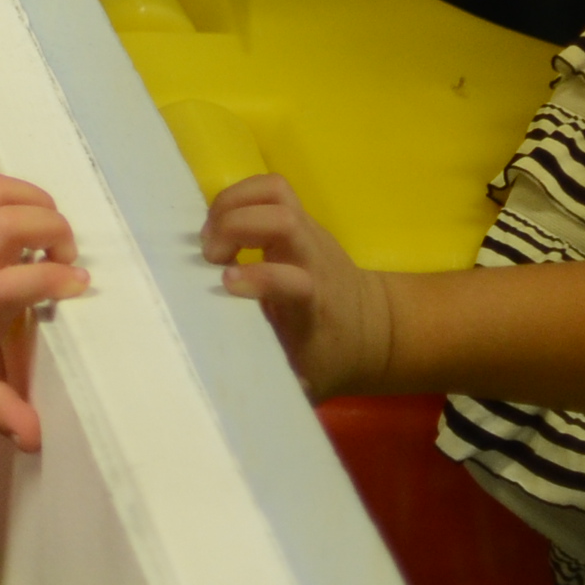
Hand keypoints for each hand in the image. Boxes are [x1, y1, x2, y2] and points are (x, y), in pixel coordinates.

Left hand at [0, 172, 88, 450]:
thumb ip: (2, 411)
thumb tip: (35, 440)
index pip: (18, 282)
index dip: (56, 279)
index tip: (79, 286)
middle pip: (9, 223)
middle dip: (53, 229)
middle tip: (66, 256)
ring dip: (33, 201)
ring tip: (49, 229)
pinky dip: (6, 188)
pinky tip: (22, 212)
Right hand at [205, 175, 389, 400]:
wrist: (376, 329)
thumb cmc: (329, 358)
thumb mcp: (305, 381)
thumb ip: (274, 380)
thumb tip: (234, 395)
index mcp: (314, 303)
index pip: (294, 280)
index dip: (260, 278)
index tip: (225, 284)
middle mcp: (313, 260)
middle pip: (282, 220)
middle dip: (234, 227)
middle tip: (209, 257)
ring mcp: (308, 233)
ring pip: (274, 192)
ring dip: (231, 205)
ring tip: (210, 237)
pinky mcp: (300, 219)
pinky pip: (269, 188)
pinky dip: (238, 196)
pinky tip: (221, 225)